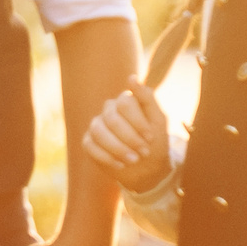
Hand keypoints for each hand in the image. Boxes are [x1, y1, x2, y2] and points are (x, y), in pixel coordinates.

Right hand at [82, 81, 172, 195]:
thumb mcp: (158, 120)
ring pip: (99, 132)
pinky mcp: (88, 141)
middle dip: (130, 138)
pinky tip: (120, 165)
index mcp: (125, 101)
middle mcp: (109, 110)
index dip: (138, 122)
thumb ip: (147, 98)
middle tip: (143, 153)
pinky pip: (90, 146)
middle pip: (112, 119)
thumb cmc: (153, 142)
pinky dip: (107, 157)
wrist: (146, 168)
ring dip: (118, 149)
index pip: (125, 103)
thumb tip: (131, 77)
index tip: (150, 138)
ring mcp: (97, 125)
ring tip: (133, 160)